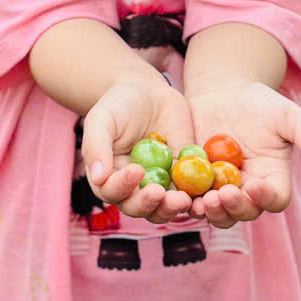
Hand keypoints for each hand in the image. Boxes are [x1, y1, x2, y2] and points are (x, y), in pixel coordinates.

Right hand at [81, 77, 195, 224]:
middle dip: (148, 204)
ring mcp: (158, 183)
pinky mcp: (181, 177)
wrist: (148, 91)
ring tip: (181, 199)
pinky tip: (203, 196)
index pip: (113, 192)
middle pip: (138, 207)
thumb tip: (98, 177)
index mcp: (109, 177)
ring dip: (171, 209)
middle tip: (159, 192)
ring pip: (164, 208)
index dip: (123, 187)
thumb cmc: (118, 104)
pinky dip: (196, 199)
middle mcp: (132, 187)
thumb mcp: (102, 119)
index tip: (136, 170)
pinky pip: (189, 193)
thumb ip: (96, 146)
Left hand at [186, 80, 300, 227]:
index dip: (266, 199)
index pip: (274, 200)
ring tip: (200, 200)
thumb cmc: (261, 103)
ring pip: (217, 213)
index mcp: (272, 178)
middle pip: (244, 213)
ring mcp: (220, 188)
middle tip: (221, 195)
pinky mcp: (194, 182)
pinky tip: (179, 194)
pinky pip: (191, 199)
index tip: (254, 186)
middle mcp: (248, 189)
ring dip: (210, 212)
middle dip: (233, 208)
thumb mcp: (289, 116)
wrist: (222, 90)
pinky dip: (186, 201)